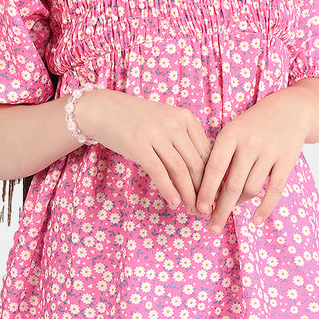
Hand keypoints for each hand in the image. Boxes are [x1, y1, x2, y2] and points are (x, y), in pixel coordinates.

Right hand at [74, 89, 211, 212]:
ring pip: (180, 170)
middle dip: (203, 190)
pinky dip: (169, 190)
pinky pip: (159, 172)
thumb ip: (184, 140)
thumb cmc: (138, 119)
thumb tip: (202, 172)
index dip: (213, 177)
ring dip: (188, 194)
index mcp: (186, 118)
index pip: (207, 152)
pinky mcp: (139, 146)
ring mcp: (156, 134)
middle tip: (205, 208)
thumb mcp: (167, 122)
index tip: (214, 194)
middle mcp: (174, 124)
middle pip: (196, 163)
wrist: (104, 109)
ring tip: (191, 209)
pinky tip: (174, 202)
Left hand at [196, 87, 318, 232]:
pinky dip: (265, 208)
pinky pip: (274, 190)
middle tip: (212, 227)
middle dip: (220, 209)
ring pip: (251, 189)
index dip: (205, 192)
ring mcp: (270, 151)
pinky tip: (256, 220)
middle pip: (232, 185)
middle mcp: (249, 143)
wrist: (289, 109)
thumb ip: (219, 156)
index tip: (198, 209)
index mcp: (230, 134)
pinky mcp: (287, 160)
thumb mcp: (232, 132)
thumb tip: (204, 192)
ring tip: (229, 211)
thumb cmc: (252, 126)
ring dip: (239, 205)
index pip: (214, 169)